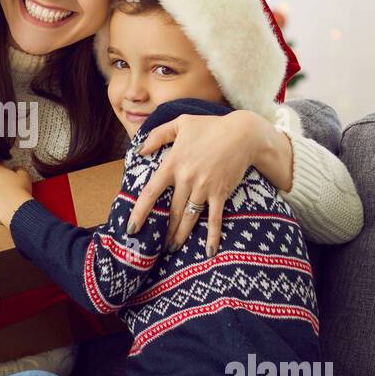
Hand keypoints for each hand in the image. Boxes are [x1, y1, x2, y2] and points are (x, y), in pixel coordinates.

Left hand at [127, 110, 285, 255]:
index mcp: (172, 164)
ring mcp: (204, 188)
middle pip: (170, 211)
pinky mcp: (221, 193)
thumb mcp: (180, 123)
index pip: (150, 193)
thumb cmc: (210, 126)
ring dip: (179, 236)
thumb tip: (138, 149)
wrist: (243, 134)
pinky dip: (212, 236)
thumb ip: (157, 136)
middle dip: (162, 231)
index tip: (131, 229)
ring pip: (188, 218)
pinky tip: (209, 252)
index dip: (139, 213)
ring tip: (172, 249)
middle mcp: (186, 179)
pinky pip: (214, 219)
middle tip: (156, 246)